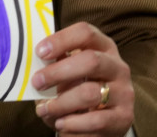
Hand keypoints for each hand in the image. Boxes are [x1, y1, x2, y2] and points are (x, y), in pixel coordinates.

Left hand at [32, 21, 133, 136]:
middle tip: (37, 82)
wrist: (102, 122)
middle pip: (91, 61)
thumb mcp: (69, 73)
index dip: (62, 40)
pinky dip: (73, 123)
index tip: (40, 52)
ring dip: (61, 103)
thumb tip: (33, 61)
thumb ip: (57, 63)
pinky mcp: (124, 117)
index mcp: (104, 48)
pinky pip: (95, 120)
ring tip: (45, 110)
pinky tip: (60, 123)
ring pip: (90, 93)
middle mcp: (118, 67)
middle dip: (58, 72)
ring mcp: (124, 92)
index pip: (85, 33)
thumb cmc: (79, 89)